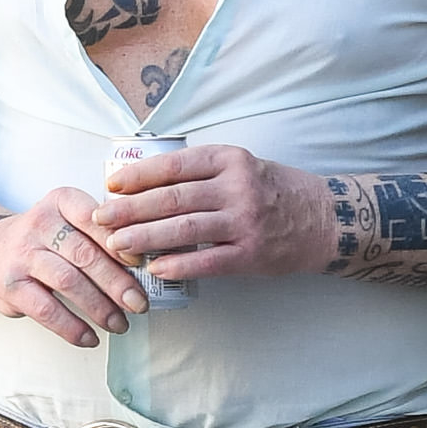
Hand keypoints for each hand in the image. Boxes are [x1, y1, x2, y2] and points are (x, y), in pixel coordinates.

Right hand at [0, 188, 147, 349]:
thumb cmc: (42, 240)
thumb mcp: (68, 221)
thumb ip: (102, 234)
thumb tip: (147, 262)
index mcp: (60, 202)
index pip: (94, 218)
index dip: (120, 242)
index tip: (142, 263)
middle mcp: (39, 224)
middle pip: (85, 255)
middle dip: (117, 283)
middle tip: (139, 304)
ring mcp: (22, 256)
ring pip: (68, 282)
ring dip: (99, 308)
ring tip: (119, 324)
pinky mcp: (11, 286)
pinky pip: (46, 310)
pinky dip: (72, 327)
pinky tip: (90, 337)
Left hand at [92, 142, 329, 280]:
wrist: (324, 219)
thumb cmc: (273, 191)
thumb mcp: (241, 166)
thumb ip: (201, 173)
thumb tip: (145, 185)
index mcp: (229, 160)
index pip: (174, 165)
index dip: (138, 176)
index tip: (111, 186)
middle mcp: (237, 187)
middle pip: (172, 198)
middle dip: (130, 210)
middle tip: (102, 219)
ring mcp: (245, 222)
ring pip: (184, 229)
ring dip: (145, 237)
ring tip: (118, 244)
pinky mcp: (251, 254)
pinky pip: (207, 260)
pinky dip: (179, 264)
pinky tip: (156, 267)